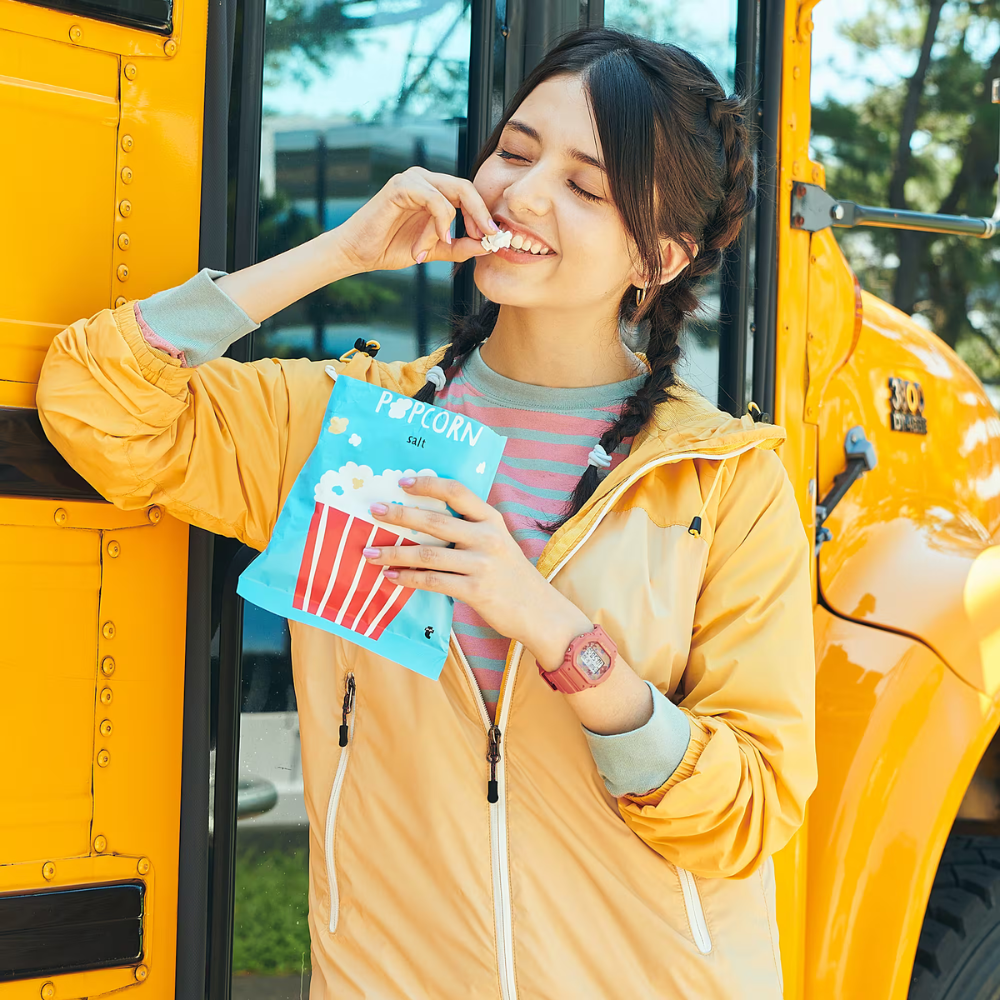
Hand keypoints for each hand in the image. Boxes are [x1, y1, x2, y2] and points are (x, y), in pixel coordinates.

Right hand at [337, 167, 497, 272]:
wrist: (359, 253)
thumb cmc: (391, 248)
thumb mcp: (433, 250)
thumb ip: (459, 247)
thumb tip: (487, 246)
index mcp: (433, 191)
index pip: (468, 194)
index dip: (482, 214)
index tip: (492, 237)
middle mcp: (424, 179)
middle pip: (466, 188)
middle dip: (480, 214)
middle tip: (489, 235)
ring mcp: (413, 179)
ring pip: (452, 194)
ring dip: (453, 225)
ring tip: (446, 245)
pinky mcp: (401, 186)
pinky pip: (434, 199)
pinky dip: (441, 222)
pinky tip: (440, 239)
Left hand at [367, 476, 654, 733]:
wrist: (540, 611)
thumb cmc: (512, 576)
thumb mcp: (498, 542)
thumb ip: (471, 529)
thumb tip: (425, 522)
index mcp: (492, 519)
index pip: (456, 491)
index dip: (428, 484)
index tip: (402, 482)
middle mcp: (487, 537)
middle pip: (434, 520)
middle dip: (399, 515)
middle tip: (374, 511)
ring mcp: (481, 564)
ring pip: (427, 554)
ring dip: (394, 552)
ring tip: (370, 552)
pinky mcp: (475, 590)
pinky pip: (433, 582)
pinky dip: (408, 579)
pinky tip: (391, 577)